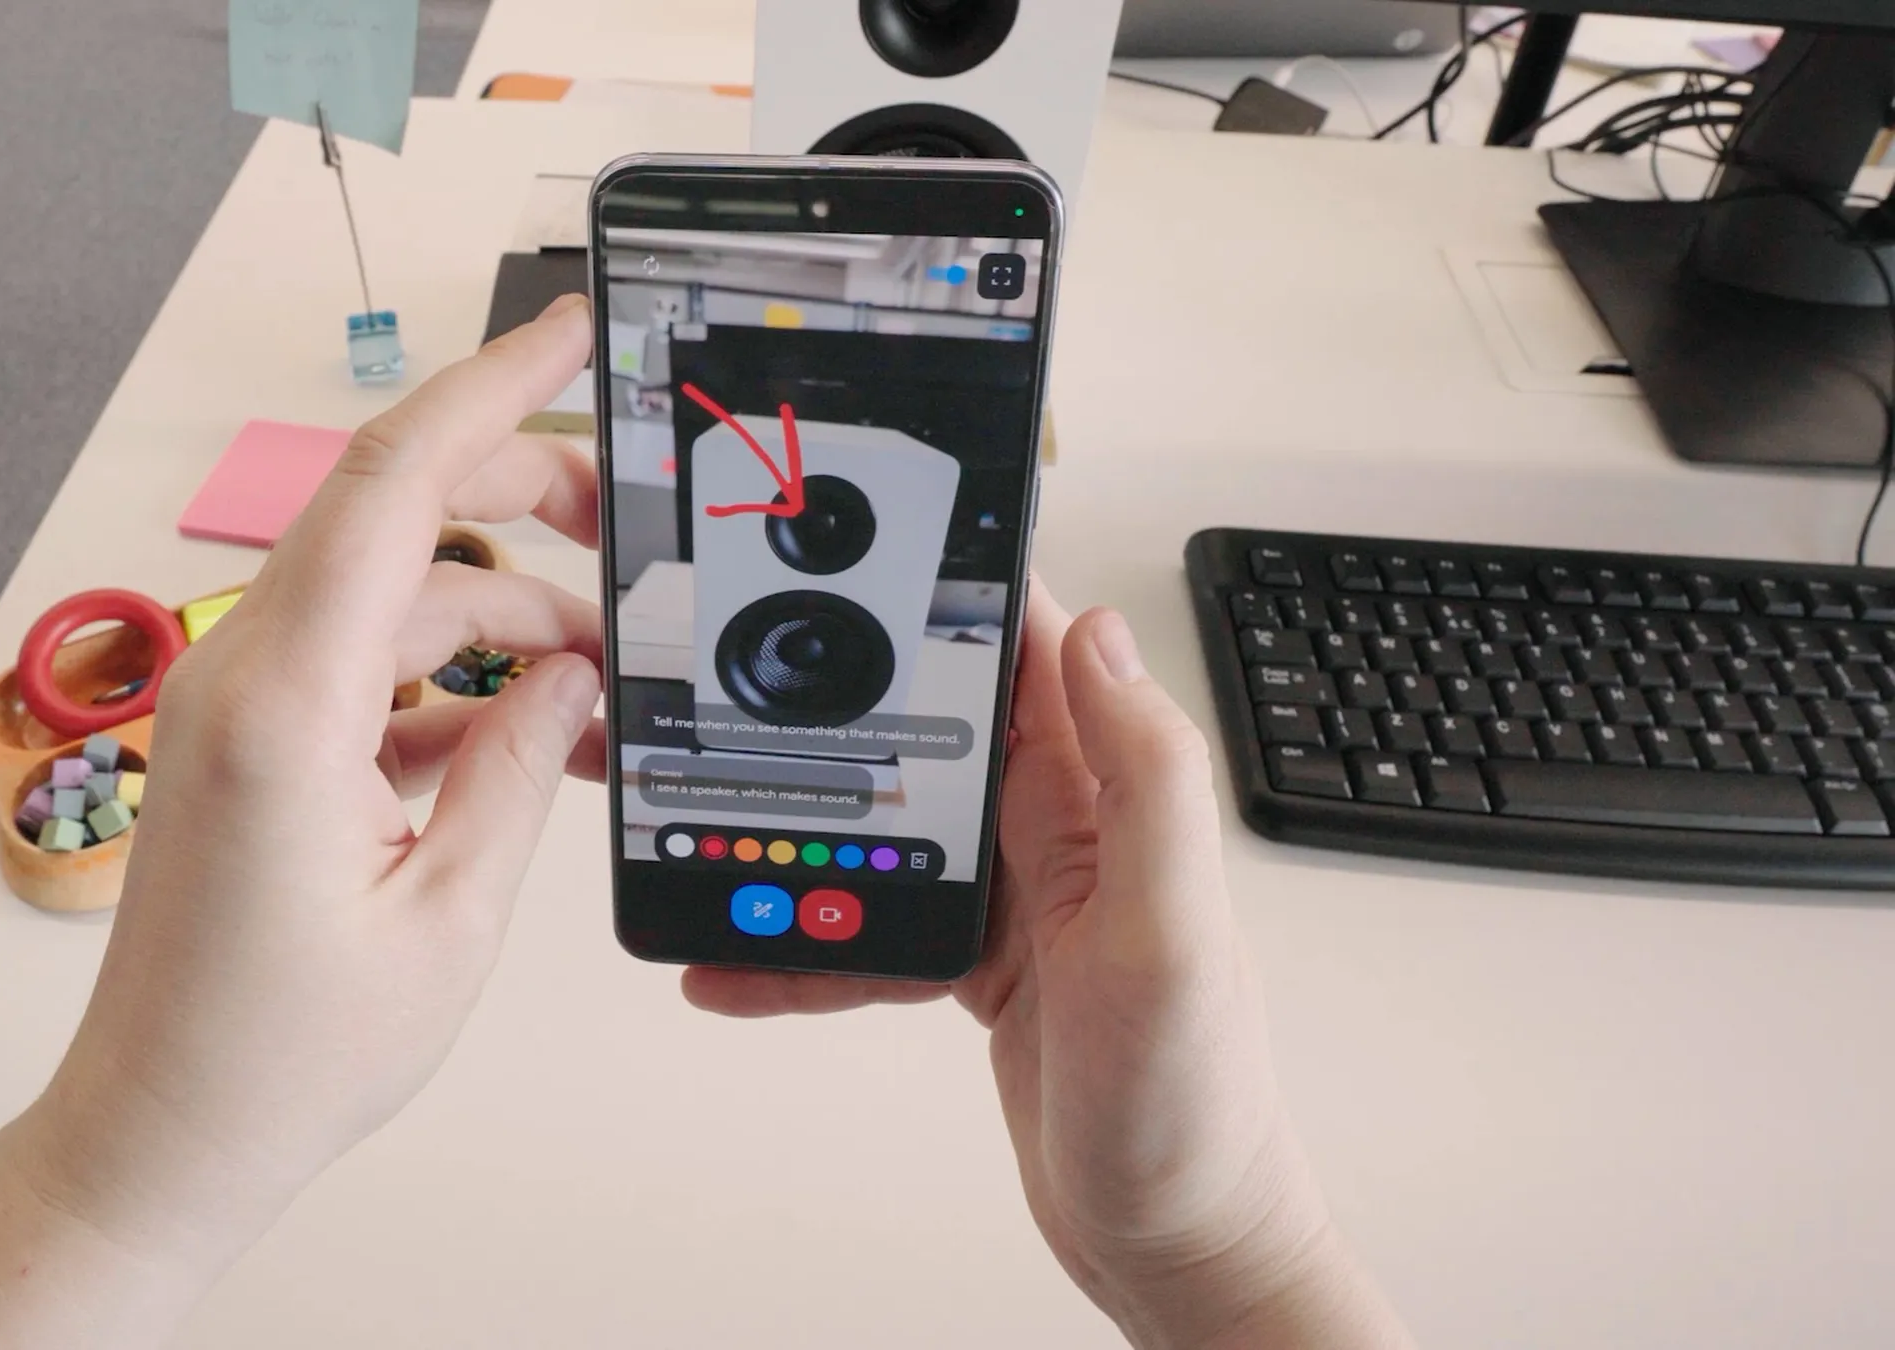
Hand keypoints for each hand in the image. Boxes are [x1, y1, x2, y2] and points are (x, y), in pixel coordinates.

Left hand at [0, 297, 605, 1348]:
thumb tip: (570, 671)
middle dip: (521, 494)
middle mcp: (246, 678)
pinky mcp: (248, 741)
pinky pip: (366, 663)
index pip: (394, 486)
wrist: (159, 1135)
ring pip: (391, 594)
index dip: (490, 388)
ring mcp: (239, 705)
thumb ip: (521, 767)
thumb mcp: (450, 917)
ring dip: (501, 615)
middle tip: (625, 519)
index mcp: (288, 706)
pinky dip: (451, 678)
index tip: (570, 330)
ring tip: (599, 685)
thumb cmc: (276, 1057)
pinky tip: (528, 734)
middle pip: (395, 514)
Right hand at [686, 583, 1408, 1348]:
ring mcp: (1014, 896)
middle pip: (930, 722)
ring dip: (801, 828)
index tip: (859, 540)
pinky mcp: (977, 964)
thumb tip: (1096, 631)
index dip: (953, 583)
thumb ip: (1144, 779)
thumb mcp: (1170, 932)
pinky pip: (869, 928)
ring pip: (882, 821)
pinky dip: (803, 946)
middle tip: (730, 680)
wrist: (1180, 1241)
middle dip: (839, 697)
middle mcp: (1060, 829)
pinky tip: (736, 965)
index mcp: (1107, 797)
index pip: (1029, 647)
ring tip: (712, 831)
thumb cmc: (1195, 1106)